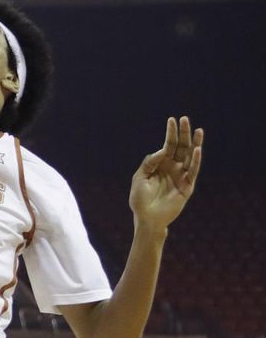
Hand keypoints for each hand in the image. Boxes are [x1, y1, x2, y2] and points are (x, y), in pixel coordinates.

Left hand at [129, 116, 202, 230]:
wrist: (146, 218)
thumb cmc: (140, 200)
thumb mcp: (139, 178)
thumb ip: (149, 163)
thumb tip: (162, 150)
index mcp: (160, 164)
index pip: (168, 145)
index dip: (170, 133)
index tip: (172, 119)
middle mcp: (172, 168)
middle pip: (181, 147)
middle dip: (183, 133)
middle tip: (185, 119)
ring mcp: (181, 176)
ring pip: (189, 157)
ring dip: (194, 144)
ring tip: (198, 130)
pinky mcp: (187, 186)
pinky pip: (192, 171)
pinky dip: (195, 161)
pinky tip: (197, 150)